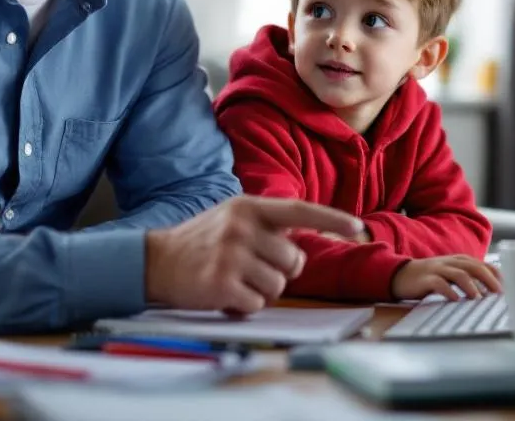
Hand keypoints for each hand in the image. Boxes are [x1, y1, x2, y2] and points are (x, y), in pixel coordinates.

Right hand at [145, 195, 365, 313]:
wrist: (156, 261)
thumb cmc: (202, 242)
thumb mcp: (233, 219)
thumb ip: (267, 226)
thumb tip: (300, 248)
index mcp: (249, 207)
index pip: (300, 210)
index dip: (332, 219)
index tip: (358, 228)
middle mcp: (242, 227)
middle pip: (294, 261)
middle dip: (281, 272)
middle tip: (253, 270)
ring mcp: (231, 255)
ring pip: (278, 286)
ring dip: (262, 291)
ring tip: (237, 280)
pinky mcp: (221, 284)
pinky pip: (256, 305)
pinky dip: (245, 306)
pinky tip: (225, 294)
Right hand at [390, 255, 502, 301]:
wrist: (401, 275)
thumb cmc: (430, 278)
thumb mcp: (450, 275)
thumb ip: (467, 279)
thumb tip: (488, 294)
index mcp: (459, 260)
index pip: (482, 264)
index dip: (495, 274)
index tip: (506, 287)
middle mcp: (450, 262)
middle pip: (474, 267)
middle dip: (488, 279)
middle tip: (498, 293)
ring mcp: (438, 269)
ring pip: (458, 274)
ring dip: (471, 285)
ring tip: (479, 298)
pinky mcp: (426, 279)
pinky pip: (439, 283)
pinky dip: (449, 291)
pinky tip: (455, 300)